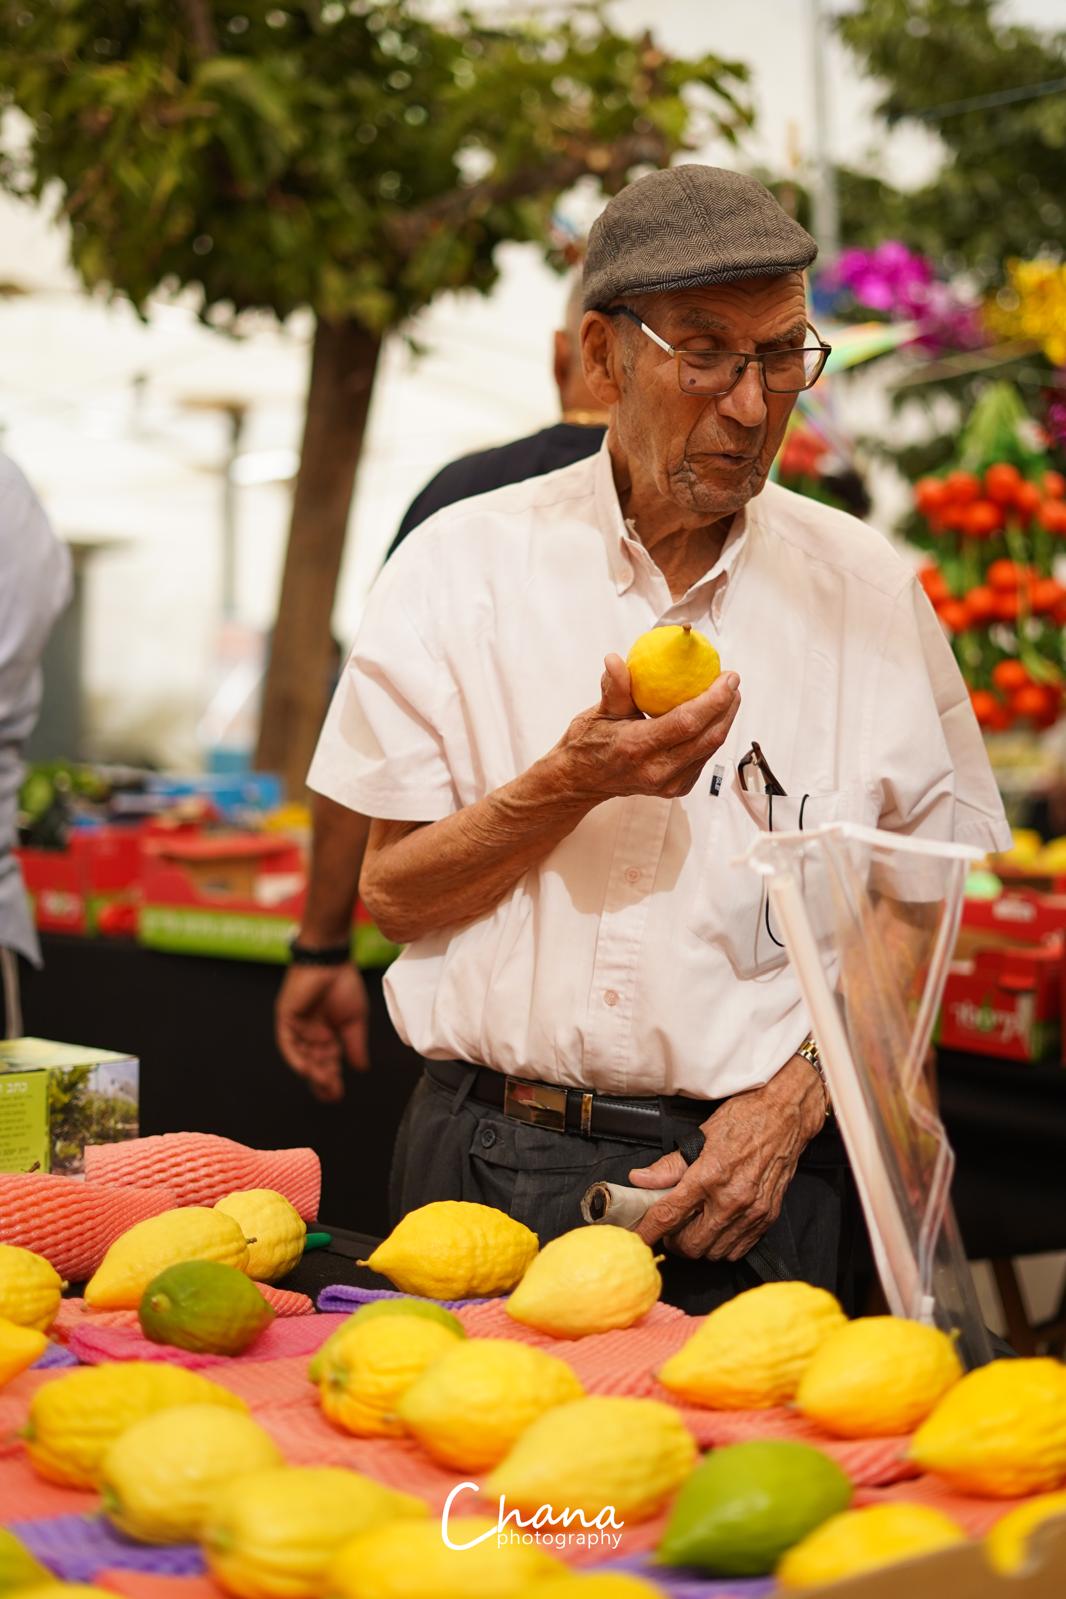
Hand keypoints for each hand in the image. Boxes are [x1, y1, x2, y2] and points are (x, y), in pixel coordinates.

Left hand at [275, 961, 369, 1102]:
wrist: (331, 960)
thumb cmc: (345, 985)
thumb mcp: (355, 1020)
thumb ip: (355, 1045)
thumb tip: (361, 1069)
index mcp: (328, 1034)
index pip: (327, 1063)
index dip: (331, 1079)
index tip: (337, 1095)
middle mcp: (311, 1034)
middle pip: (314, 1063)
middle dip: (322, 1080)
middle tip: (332, 1094)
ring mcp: (298, 1027)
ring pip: (302, 1057)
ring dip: (312, 1071)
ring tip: (324, 1082)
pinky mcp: (286, 1018)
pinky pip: (288, 1043)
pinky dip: (295, 1057)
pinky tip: (305, 1069)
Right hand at [555, 654, 740, 803]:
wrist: (581, 782)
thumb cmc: (588, 742)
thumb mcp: (598, 712)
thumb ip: (615, 688)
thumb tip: (615, 659)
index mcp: (636, 747)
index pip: (687, 723)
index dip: (714, 699)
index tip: (728, 677)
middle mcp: (656, 770)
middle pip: (708, 738)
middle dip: (728, 707)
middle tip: (732, 682)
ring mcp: (668, 783)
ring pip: (710, 749)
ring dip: (725, 720)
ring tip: (728, 695)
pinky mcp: (676, 788)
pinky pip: (703, 758)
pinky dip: (712, 735)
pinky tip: (714, 716)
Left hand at [630, 1056, 825, 1261]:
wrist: (785, 1116)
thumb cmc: (744, 1119)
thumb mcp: (701, 1136)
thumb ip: (669, 1165)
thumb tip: (641, 1179)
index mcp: (710, 1175)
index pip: (669, 1214)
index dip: (649, 1232)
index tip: (639, 1239)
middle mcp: (732, 1199)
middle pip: (691, 1244)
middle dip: (674, 1240)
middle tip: (670, 1226)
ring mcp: (752, 1212)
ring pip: (714, 1252)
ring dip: (698, 1245)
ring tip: (694, 1225)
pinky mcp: (766, 1218)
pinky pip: (738, 1249)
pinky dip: (722, 1245)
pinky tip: (717, 1226)